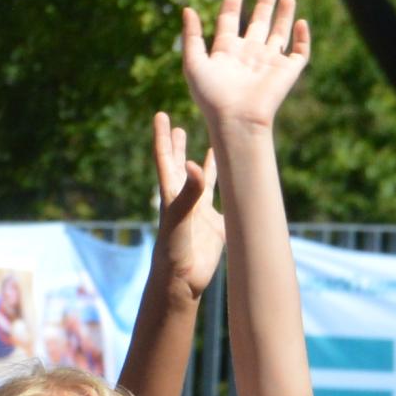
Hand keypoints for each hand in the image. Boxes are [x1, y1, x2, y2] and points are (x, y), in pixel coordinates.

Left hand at [149, 113, 222, 297]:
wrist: (183, 280)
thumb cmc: (173, 250)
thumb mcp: (179, 218)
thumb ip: (188, 192)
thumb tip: (193, 164)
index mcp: (171, 193)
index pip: (165, 158)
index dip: (162, 136)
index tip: (159, 114)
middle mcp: (185, 199)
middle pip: (180, 165)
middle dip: (177, 146)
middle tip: (176, 126)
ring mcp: (201, 212)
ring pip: (203, 181)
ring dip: (205, 164)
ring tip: (210, 145)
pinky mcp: (216, 225)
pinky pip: (224, 201)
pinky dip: (228, 189)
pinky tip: (235, 179)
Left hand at [178, 0, 309, 132]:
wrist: (236, 120)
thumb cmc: (211, 97)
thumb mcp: (194, 63)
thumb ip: (191, 36)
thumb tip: (187, 8)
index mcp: (226, 51)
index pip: (229, 16)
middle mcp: (248, 54)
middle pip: (257, 22)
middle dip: (263, 3)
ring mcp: (268, 62)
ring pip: (279, 33)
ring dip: (283, 14)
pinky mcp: (287, 71)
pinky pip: (299, 51)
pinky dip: (302, 37)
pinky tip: (301, 21)